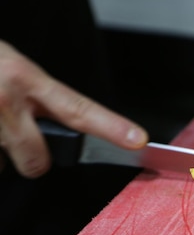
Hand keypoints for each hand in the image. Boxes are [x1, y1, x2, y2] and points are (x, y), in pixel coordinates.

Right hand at [0, 40, 147, 177]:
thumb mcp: (14, 69)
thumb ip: (38, 99)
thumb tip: (63, 133)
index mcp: (26, 79)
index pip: (79, 108)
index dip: (112, 127)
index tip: (138, 140)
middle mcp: (5, 101)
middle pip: (38, 161)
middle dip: (34, 160)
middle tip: (22, 140)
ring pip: (2, 165)